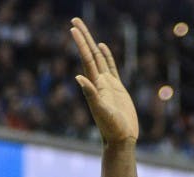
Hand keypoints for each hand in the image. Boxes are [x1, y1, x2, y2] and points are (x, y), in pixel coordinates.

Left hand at [70, 18, 137, 142]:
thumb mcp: (101, 111)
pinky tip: (102, 47)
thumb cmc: (112, 129)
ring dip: (91, 44)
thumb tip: (78, 77)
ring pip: (99, 58)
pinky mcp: (117, 89)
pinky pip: (110, 67)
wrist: (121, 139)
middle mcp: (99, 82)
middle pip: (90, 54)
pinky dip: (106, 56)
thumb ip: (91, 95)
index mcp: (95, 85)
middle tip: (74, 19)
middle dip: (83, 37)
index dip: (80, 43)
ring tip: (84, 29)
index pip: (87, 59)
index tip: (72, 28)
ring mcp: (108, 84)